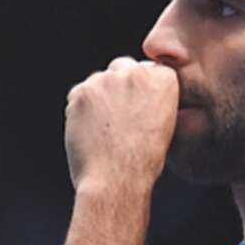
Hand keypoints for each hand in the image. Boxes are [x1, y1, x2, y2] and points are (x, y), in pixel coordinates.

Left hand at [64, 57, 178, 194]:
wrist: (118, 177)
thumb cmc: (145, 158)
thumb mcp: (166, 121)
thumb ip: (154, 96)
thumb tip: (137, 91)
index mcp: (164, 79)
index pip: (149, 69)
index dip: (141, 87)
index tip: (139, 105)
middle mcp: (137, 73)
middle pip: (123, 67)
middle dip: (120, 85)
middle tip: (118, 114)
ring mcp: (107, 80)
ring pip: (99, 79)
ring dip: (99, 96)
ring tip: (104, 127)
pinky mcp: (82, 92)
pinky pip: (78, 93)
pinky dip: (81, 108)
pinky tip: (90, 129)